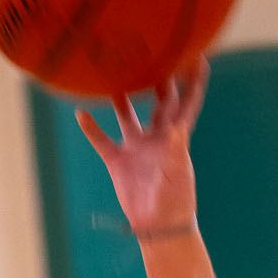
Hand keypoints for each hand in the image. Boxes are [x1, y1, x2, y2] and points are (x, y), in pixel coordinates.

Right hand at [76, 59, 208, 238]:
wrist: (158, 226)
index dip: (193, 81)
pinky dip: (91, 128)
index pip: (187, 103)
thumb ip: (177, 150)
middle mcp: (157, 138)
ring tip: (112, 73)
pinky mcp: (118, 161)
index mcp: (176, 138)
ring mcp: (137, 148)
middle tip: (151, 51)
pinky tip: (80, 113)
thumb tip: (179, 128)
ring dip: (121, 97)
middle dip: (157, 78)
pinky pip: (101, 140)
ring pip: (128, 115)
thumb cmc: (175, 201)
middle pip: (158, 101)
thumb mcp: (177, 174)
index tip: (198, 55)